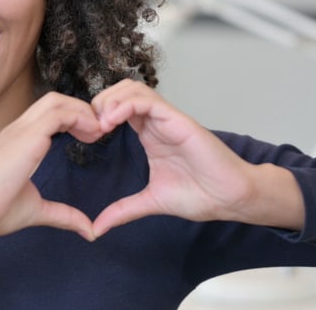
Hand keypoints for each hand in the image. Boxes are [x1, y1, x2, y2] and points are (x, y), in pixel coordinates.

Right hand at [0, 92, 106, 258]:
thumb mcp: (37, 211)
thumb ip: (63, 215)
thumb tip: (88, 230)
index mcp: (17, 141)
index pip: (48, 114)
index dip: (73, 119)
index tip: (90, 138)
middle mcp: (18, 129)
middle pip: (54, 100)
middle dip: (80, 110)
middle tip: (99, 132)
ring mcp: (21, 129)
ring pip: (57, 100)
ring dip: (82, 111)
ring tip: (98, 132)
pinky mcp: (27, 135)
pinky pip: (59, 113)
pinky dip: (80, 118)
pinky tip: (92, 135)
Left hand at [91, 79, 303, 236]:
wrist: (229, 198)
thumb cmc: (199, 195)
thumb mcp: (150, 201)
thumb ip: (123, 210)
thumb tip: (98, 227)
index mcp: (148, 134)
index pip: (117, 108)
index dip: (97, 115)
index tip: (86, 137)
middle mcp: (156, 121)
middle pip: (121, 91)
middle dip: (99, 102)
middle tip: (89, 127)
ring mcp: (166, 118)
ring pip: (132, 89)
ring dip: (110, 100)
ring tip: (100, 124)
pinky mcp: (177, 119)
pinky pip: (147, 100)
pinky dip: (125, 105)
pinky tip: (112, 122)